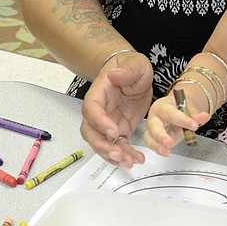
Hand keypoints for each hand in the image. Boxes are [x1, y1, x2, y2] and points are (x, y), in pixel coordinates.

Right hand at [79, 50, 153, 168]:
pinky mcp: (119, 130)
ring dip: (113, 156)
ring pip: (102, 144)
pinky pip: (118, 146)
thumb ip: (126, 70)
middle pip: (90, 132)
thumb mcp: (135, 63)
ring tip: (129, 162)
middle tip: (118, 153)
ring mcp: (108, 122)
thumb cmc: (131, 66)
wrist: (135, 73)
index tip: (113, 130)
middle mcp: (100, 110)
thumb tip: (114, 75)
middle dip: (102, 146)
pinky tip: (135, 160)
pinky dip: (125, 156)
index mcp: (99, 92)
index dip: (100, 122)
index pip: (92, 109)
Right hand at [143, 93, 207, 156]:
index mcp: (162, 106)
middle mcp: (155, 116)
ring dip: (157, 145)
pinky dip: (158, 149)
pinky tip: (165, 152)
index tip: (194, 125)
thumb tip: (204, 116)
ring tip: (166, 151)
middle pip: (154, 126)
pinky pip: (151, 144)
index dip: (182, 120)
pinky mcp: (153, 138)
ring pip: (149, 137)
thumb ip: (196, 115)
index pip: (171, 113)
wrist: (176, 110)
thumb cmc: (179, 108)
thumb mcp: (188, 109)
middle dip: (161, 135)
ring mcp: (152, 128)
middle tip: (169, 142)